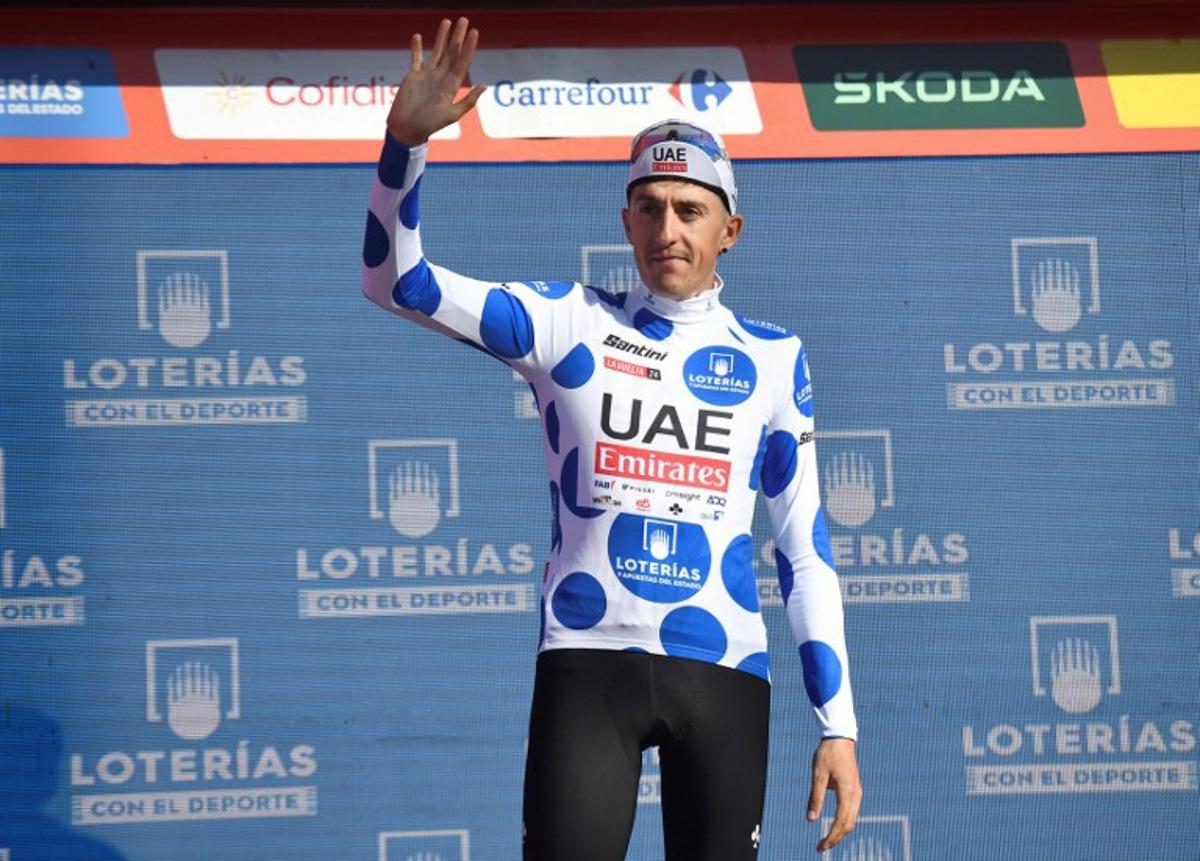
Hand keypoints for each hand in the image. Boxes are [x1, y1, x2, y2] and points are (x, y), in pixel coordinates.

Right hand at [387, 17, 485, 145]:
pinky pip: (416, 58)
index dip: (469, 47)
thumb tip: (484, 86)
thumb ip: (468, 101)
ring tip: (447, 21)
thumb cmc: (430, 126)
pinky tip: (418, 36)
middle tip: (464, 19)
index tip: (474, 32)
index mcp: (451, 86)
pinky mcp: (413, 76)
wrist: (407, 129)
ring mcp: (427, 76)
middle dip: (458, 37)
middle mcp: (441, 78)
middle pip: (452, 53)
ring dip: (442, 37)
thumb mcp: (452, 115)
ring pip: (437, 51)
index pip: (463, 62)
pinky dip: (417, 48)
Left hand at [807, 737, 861, 852]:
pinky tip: (834, 827)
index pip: (841, 821)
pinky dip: (844, 823)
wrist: (840, 738)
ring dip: (841, 832)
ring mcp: (857, 792)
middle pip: (849, 824)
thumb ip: (815, 797)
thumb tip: (811, 820)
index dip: (831, 836)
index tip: (821, 846)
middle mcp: (856, 794)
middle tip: (821, 847)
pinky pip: (852, 812)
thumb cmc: (827, 754)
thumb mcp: (818, 775)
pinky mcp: (855, 790)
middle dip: (836, 838)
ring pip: (852, 820)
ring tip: (826, 841)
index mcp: (847, 791)